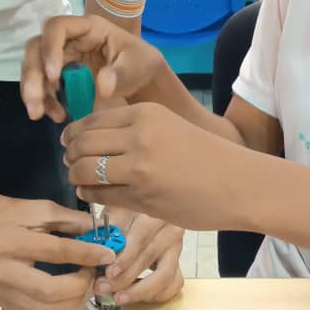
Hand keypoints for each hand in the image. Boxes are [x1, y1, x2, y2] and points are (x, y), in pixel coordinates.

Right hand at [0, 191, 113, 309]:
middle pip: (49, 291)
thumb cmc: (12, 215)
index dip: (86, 255)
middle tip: (93, 272)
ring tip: (83, 285)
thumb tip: (105, 233)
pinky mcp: (1, 304)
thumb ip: (74, 221)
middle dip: (80, 285)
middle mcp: (2, 271)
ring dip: (72, 303)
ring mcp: (0, 292)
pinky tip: (69, 298)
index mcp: (11, 241)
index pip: (56, 252)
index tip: (108, 255)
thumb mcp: (42, 209)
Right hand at [21, 15, 163, 121]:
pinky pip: (43, 85)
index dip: (50, 48)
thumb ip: (120, 74)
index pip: (57, 27)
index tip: (54, 76)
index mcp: (88, 28)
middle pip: (37, 48)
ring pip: (35, 67)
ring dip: (33, 91)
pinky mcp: (60, 75)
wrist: (142, 79)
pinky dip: (44, 101)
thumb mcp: (135, 66)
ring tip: (39, 114)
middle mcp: (69, 39)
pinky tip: (57, 116)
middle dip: (32, 75)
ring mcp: (62, 56)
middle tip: (35, 102)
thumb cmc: (140, 63)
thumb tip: (102, 85)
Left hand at [63, 103, 238, 228]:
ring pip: (84, 170)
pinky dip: (89, 195)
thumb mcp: (168, 128)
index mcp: (145, 113)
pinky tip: (93, 195)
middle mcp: (138, 135)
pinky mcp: (141, 196)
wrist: (238, 183)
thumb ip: (133, 130)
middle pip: (82, 144)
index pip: (91, 120)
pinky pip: (100, 194)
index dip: (74, 134)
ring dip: (76, 177)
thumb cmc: (204, 157)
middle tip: (71, 165)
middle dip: (70, 156)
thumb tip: (90, 138)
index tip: (70, 144)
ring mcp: (138, 167)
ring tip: (80, 182)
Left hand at [95, 208, 183, 305]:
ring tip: (118, 298)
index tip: (109, 272)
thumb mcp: (115, 212)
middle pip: (150, 258)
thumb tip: (98, 243)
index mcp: (156, 213)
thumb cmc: (125, 213)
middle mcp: (171, 230)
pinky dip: (156, 294)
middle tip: (104, 287)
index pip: (142, 237)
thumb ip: (109, 227)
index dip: (126, 257)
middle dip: (125, 278)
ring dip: (140, 291)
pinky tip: (135, 295)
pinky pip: (173, 284)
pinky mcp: (177, 263)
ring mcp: (176, 249)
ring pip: (166, 276)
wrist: (140, 214)